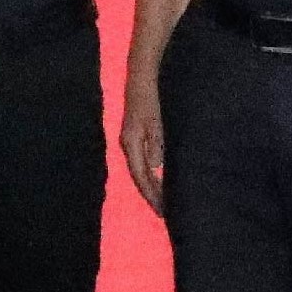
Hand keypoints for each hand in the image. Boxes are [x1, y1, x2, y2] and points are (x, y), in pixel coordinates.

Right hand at [121, 85, 166, 210]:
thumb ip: (156, 144)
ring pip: (139, 170)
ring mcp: (129, 141)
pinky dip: (150, 174)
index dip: (152, 194)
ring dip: (150, 186)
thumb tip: (155, 168)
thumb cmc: (150, 99)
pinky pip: (141, 162)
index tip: (163, 210)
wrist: (140, 79)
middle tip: (164, 212)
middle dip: (150, 195)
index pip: (141, 177)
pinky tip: (158, 178)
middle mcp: (127, 145)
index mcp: (131, 144)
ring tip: (161, 201)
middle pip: (138, 177)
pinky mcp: (135, 137)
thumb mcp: (156, 122)